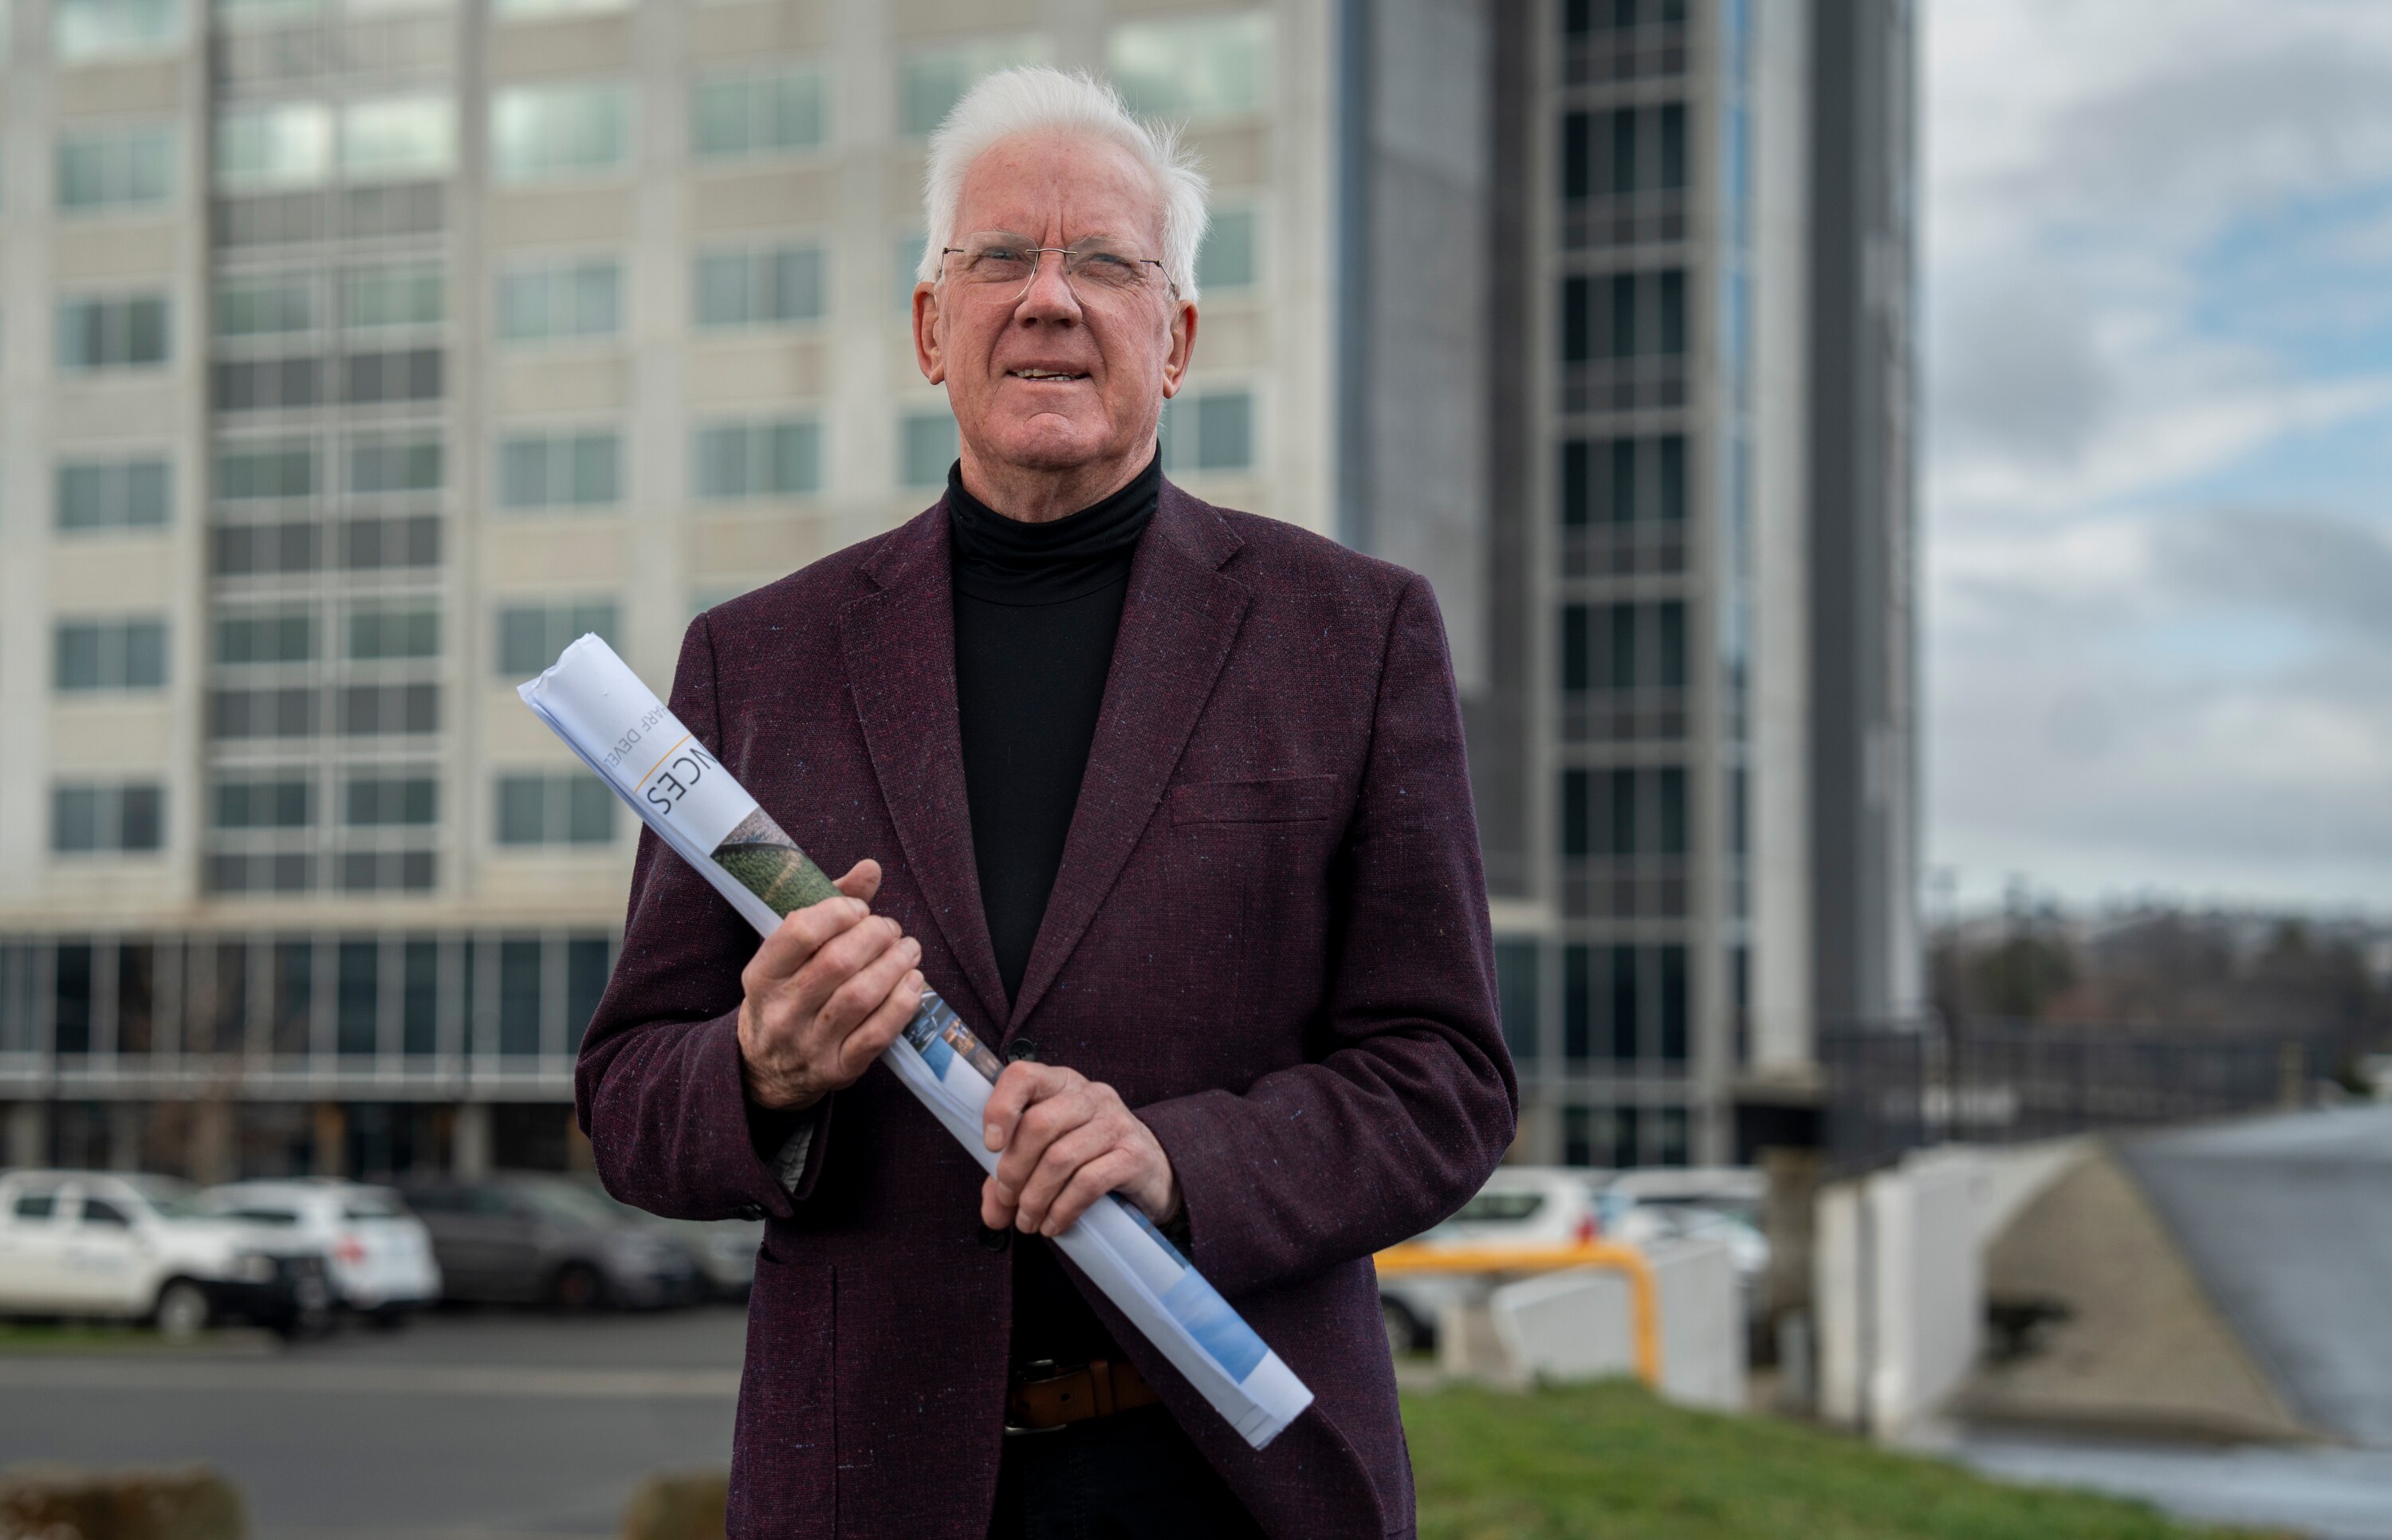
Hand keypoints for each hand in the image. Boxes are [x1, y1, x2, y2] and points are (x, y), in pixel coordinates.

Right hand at [736, 860, 924, 1111]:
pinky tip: (913, 982)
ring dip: (895, 964)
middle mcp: (782, 1011)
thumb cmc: (787, 993)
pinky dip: (902, 1003)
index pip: (800, 932)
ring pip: (861, 996)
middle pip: (838, 962)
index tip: (859, 909)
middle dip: (875, 935)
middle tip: (890, 929)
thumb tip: (871, 868)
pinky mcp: (838, 1070)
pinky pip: (877, 1034)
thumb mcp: (790, 953)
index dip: (839, 912)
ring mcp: (809, 1044)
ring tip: (908, 949)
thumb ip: (828, 905)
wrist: (767, 1068)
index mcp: (762, 975)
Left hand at [979, 1063, 1178, 1236]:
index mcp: (1062, 1084)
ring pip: (1061, 1157)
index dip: (1000, 1108)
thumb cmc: (1090, 1159)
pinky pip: (1089, 1182)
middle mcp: (1090, 1096)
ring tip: (1027, 1222)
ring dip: (1035, 1197)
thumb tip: (992, 1214)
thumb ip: (1012, 1179)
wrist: (1153, 1174)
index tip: (990, 1146)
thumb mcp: (1046, 1158)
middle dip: (1013, 1170)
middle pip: (1039, 1123)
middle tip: (1008, 1201)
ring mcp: (1116, 1123)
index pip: (1024, 1076)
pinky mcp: (1134, 1155)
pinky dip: (1063, 1209)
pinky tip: (1053, 1225)